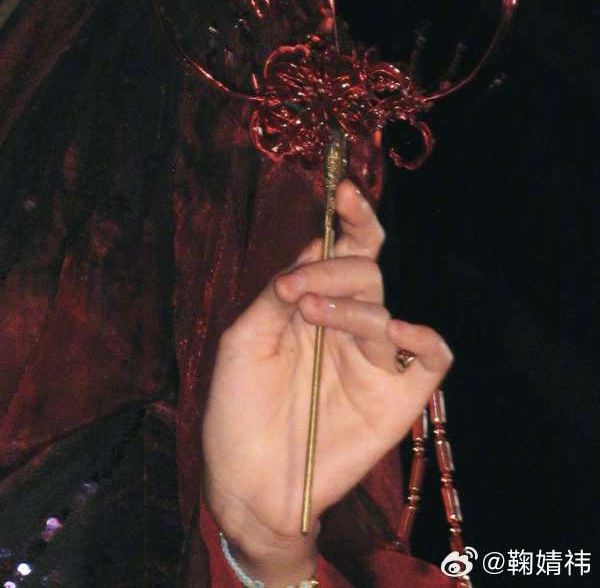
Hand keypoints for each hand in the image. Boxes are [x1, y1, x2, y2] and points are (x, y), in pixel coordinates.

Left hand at [201, 178, 450, 582]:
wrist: (248, 481)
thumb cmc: (238, 407)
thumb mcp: (245, 339)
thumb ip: (277, 295)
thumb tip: (311, 252)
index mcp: (310, 298)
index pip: (339, 246)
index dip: (348, 214)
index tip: (344, 189)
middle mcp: (345, 321)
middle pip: (365, 268)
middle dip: (336, 264)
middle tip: (299, 288)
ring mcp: (374, 359)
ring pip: (384, 308)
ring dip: (349, 304)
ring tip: (309, 314)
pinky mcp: (398, 397)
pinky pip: (431, 356)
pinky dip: (421, 336)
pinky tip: (394, 328)